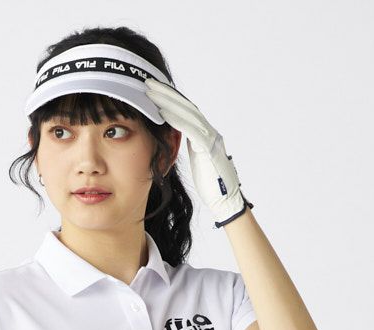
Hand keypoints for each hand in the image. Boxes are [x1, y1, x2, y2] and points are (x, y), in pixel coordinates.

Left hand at [143, 78, 252, 226]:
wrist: (226, 202)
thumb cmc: (212, 187)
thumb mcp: (199, 162)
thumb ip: (193, 148)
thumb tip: (181, 143)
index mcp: (205, 136)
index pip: (185, 112)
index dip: (169, 100)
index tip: (152, 91)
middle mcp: (209, 132)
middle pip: (185, 106)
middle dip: (166, 94)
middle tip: (146, 83)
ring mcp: (211, 138)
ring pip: (187, 113)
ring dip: (167, 101)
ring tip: (150, 91)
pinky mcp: (209, 148)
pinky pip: (190, 128)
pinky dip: (176, 118)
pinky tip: (161, 112)